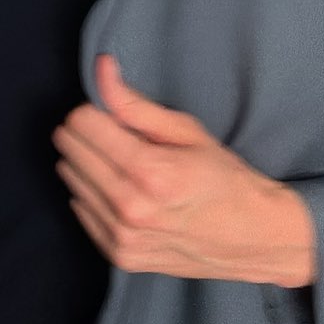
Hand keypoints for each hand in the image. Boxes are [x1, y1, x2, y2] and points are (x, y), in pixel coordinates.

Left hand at [53, 55, 314, 287]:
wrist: (254, 239)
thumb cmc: (224, 179)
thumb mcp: (187, 131)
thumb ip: (135, 103)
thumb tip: (101, 67)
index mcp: (151, 172)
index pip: (81, 123)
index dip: (95, 112)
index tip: (115, 118)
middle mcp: (131, 208)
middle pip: (69, 150)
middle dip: (88, 136)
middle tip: (121, 141)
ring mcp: (123, 236)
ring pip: (69, 178)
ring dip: (89, 165)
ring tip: (127, 169)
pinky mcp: (119, 255)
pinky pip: (79, 208)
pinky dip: (93, 194)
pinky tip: (124, 192)